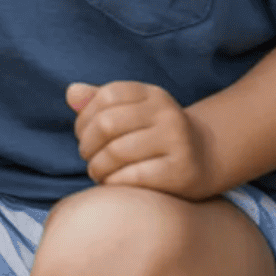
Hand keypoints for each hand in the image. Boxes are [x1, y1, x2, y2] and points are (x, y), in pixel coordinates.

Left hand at [68, 80, 216, 198]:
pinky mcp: (180, 172)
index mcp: (153, 95)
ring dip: (96, 166)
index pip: (106, 95)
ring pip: (116, 152)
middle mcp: (168, 114)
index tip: (83, 134)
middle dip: (87, 143)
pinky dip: (112, 181)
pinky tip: (111, 182)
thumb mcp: (131, 112)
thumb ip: (98, 102)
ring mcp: (177, 142)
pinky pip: (132, 176)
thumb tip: (71, 93)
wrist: (204, 160)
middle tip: (88, 156)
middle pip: (107, 123)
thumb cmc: (154, 135)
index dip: (84, 116)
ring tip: (97, 171)